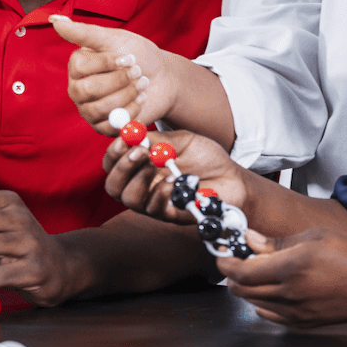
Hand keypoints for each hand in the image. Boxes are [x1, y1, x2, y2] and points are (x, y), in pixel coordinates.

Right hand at [50, 15, 173, 134]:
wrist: (162, 76)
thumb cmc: (137, 54)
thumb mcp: (113, 39)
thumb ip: (84, 32)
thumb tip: (55, 21)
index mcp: (77, 67)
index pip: (80, 67)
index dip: (107, 62)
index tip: (128, 57)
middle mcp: (78, 89)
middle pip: (88, 89)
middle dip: (119, 80)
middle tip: (138, 71)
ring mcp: (89, 109)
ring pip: (100, 108)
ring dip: (127, 93)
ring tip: (142, 83)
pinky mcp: (104, 126)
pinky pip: (111, 125)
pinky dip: (131, 110)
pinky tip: (141, 98)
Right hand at [103, 129, 248, 223]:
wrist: (232, 177)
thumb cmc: (206, 157)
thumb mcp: (181, 140)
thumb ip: (158, 139)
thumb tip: (133, 132)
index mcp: (141, 166)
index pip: (113, 164)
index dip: (114, 153)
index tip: (123, 140)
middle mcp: (143, 186)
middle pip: (114, 186)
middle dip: (123, 167)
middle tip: (140, 152)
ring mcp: (155, 202)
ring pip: (130, 199)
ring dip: (140, 179)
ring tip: (158, 164)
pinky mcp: (171, 215)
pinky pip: (154, 209)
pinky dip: (161, 192)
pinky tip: (175, 179)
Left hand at [220, 226, 346, 327]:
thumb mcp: (314, 236)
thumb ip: (277, 242)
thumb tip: (250, 240)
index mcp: (290, 268)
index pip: (242, 271)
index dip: (226, 263)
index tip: (223, 255)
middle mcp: (290, 293)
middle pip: (243, 290)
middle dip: (232, 276)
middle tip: (233, 262)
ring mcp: (297, 312)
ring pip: (255, 304)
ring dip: (246, 290)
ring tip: (252, 273)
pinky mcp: (304, 323)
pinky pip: (271, 316)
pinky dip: (262, 304)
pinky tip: (269, 291)